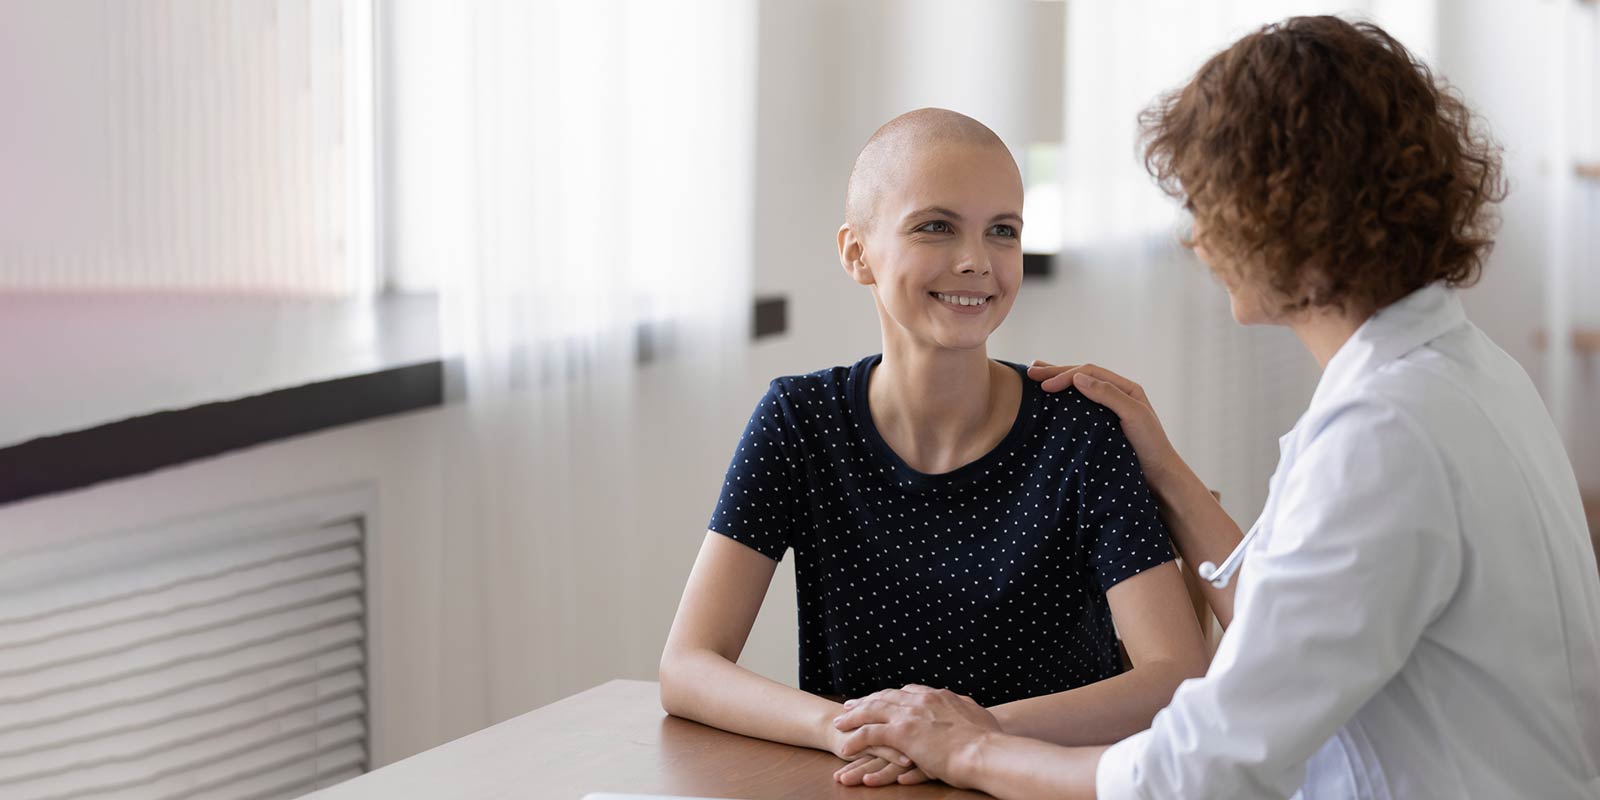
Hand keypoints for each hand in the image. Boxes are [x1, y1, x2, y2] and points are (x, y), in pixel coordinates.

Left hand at [832, 685, 1001, 787]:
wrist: (986, 751)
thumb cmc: (988, 741)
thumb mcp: (979, 716)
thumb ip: (967, 708)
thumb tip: (968, 704)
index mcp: (938, 696)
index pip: (906, 692)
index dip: (889, 696)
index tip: (879, 699)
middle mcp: (920, 700)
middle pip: (884, 697)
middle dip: (865, 702)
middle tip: (849, 707)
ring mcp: (910, 715)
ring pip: (872, 712)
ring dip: (853, 718)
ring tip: (839, 724)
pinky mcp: (902, 733)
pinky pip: (870, 734)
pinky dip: (855, 739)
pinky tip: (845, 747)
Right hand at [1026, 360, 1180, 482]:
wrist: (1159, 476)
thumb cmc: (1151, 446)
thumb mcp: (1134, 416)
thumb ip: (1108, 394)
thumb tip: (1077, 377)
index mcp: (1125, 388)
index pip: (1089, 372)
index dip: (1065, 375)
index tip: (1044, 386)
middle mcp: (1116, 395)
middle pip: (1082, 376)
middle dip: (1055, 372)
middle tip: (1030, 372)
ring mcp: (1108, 410)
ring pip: (1079, 389)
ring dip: (1057, 382)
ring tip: (1034, 377)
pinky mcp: (1102, 426)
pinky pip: (1080, 406)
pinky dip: (1063, 400)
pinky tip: (1050, 401)